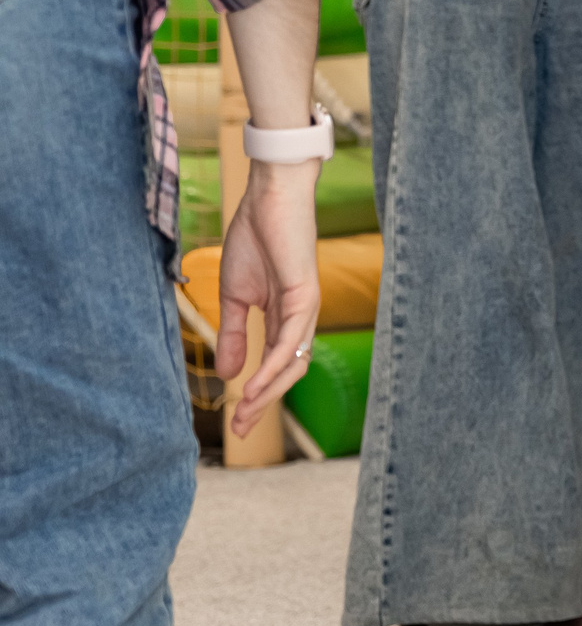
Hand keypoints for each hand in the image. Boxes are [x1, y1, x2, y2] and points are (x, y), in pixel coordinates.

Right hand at [216, 159, 323, 436]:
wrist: (268, 198)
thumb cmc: (255, 239)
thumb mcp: (235, 295)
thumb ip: (236, 333)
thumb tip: (231, 373)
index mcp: (285, 318)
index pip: (277, 366)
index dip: (258, 395)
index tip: (235, 422)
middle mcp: (302, 317)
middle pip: (291, 371)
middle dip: (265, 403)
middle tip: (239, 428)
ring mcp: (307, 307)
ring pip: (295, 361)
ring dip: (269, 391)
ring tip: (244, 412)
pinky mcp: (305, 294)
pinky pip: (292, 338)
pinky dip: (274, 364)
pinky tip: (254, 383)